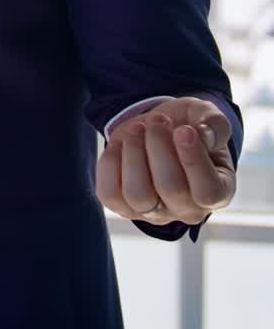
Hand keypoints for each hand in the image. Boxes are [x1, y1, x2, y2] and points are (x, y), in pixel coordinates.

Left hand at [96, 97, 235, 226]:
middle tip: (157, 120)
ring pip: (138, 194)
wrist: (155, 130)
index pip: (208, 192)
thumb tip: (203, 133)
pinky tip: (120, 145)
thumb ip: (214, 123)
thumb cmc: (186, 126)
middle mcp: (188, 210)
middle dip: (159, 144)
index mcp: (218, 193)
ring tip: (137, 130)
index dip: (193, 159)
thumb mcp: (204, 116)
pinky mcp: (124, 206)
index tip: (183, 129)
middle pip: (170, 188)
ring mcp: (155, 213)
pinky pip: (109, 193)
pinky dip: (110, 163)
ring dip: (134, 153)